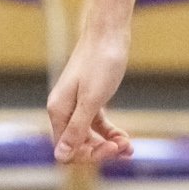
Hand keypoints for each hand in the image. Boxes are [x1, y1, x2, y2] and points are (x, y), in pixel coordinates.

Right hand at [48, 29, 134, 164]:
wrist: (109, 32)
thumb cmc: (101, 63)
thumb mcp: (91, 100)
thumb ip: (76, 129)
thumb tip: (60, 157)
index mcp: (58, 111)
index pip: (65, 150)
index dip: (88, 155)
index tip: (111, 150)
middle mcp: (63, 110)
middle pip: (78, 145)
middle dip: (102, 150)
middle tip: (127, 146)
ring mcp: (76, 105)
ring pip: (89, 136)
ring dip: (108, 144)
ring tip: (130, 145)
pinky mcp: (90, 99)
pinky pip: (97, 125)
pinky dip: (110, 133)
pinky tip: (125, 137)